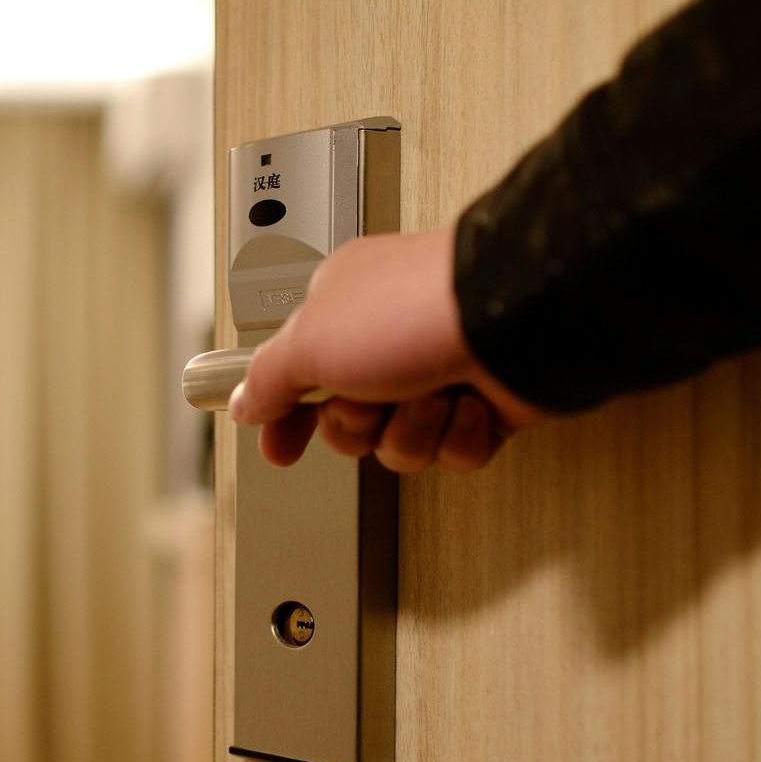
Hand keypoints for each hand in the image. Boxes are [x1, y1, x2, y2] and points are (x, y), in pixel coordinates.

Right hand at [227, 227, 548, 471]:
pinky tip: (470, 404)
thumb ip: (267, 378)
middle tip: (371, 400)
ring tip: (433, 393)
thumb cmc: (414, 310)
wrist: (517, 319)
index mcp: (343, 310)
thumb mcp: (309, 342)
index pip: (296, 376)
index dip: (284, 418)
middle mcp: (389, 340)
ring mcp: (439, 370)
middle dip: (359, 425)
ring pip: (402, 444)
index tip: (278, 448)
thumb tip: (243, 401)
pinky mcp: (486, 403)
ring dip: (414, 429)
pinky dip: (462, 435)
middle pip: (348, 424)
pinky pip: (455, 451)